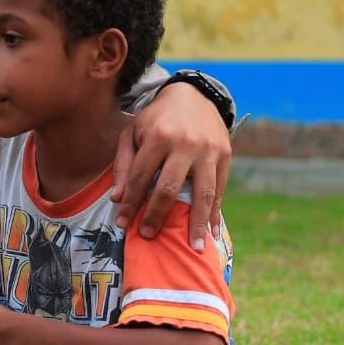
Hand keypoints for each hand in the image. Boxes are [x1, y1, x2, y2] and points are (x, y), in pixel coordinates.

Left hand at [111, 82, 230, 250]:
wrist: (194, 95)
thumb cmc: (157, 119)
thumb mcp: (133, 132)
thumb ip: (124, 163)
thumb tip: (118, 197)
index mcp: (159, 136)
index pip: (140, 177)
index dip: (130, 202)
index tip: (122, 223)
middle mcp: (185, 144)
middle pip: (169, 188)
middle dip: (156, 215)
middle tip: (147, 236)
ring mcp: (208, 151)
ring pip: (202, 194)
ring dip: (197, 224)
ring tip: (194, 249)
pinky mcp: (225, 156)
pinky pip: (219, 190)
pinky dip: (215, 213)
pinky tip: (212, 232)